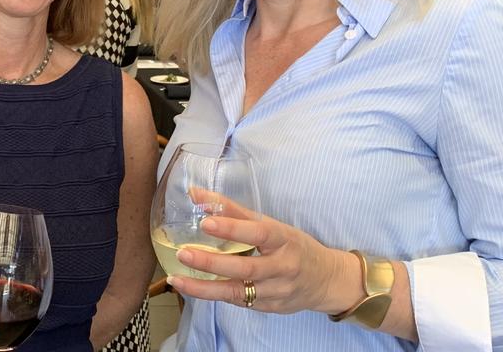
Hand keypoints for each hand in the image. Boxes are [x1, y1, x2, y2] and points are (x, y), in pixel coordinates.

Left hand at [166, 194, 361, 315]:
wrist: (326, 280)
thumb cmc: (292, 246)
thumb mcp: (271, 224)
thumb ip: (232, 211)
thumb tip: (195, 194)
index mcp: (284, 239)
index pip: (258, 233)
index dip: (232, 228)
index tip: (206, 222)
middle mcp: (282, 267)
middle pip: (245, 268)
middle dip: (212, 262)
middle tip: (183, 253)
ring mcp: (277, 292)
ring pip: (238, 292)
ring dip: (204, 288)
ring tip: (177, 280)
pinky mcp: (269, 308)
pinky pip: (239, 302)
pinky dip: (214, 295)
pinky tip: (192, 288)